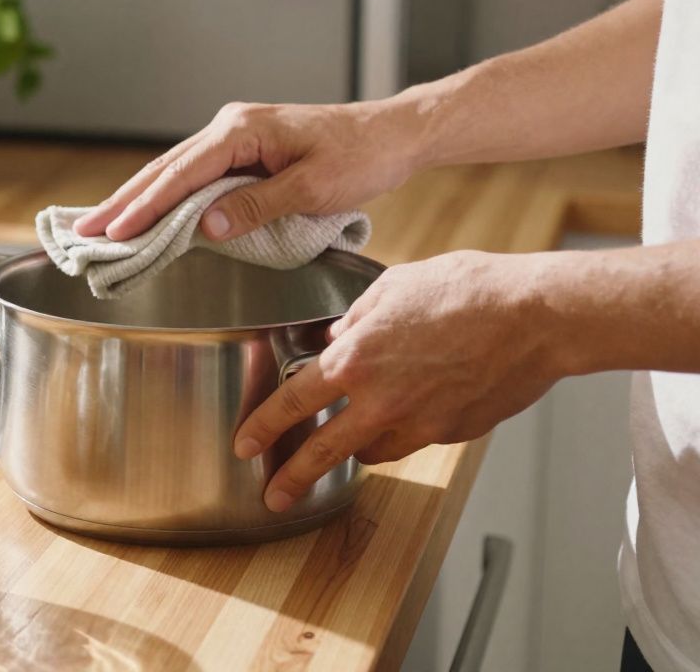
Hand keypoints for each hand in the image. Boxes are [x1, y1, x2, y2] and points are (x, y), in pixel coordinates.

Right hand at [73, 100, 423, 241]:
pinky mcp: (243, 151)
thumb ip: (256, 208)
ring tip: (100, 226)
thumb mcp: (311, 189)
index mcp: (242, 131)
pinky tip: (146, 213)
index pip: (181, 175)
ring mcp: (234, 137)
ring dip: (137, 200)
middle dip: (123, 202)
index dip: (145, 207)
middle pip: (164, 170)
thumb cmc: (360, 157)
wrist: (391, 135)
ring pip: (174, 172)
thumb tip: (207, 228)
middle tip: (82, 231)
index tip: (114, 233)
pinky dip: (165, 196)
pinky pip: (193, 176)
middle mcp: (230, 127)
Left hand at [234, 251, 562, 512]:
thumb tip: (336, 336)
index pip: (293, 400)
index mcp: (356, 359)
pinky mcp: (452, 432)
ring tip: (344, 447)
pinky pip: (412, 440)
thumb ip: (356, 317)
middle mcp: (381, 400)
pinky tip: (402, 419)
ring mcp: (419, 422)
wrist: (536, 317)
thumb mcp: (394, 286)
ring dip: (354, 449)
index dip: (263, 425)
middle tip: (274, 495)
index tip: (245, 445)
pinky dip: (399, 435)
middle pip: (322, 450)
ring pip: (371, 450)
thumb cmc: (468, 290)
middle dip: (292, 477)